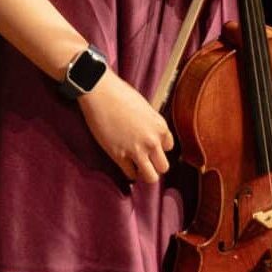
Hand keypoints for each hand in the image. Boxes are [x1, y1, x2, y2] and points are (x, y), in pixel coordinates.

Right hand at [78, 67, 172, 182]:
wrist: (102, 94)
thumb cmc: (122, 95)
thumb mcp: (145, 109)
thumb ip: (150, 125)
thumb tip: (148, 135)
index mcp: (161, 127)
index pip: (169, 148)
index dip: (159, 148)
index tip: (150, 146)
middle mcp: (152, 141)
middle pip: (163, 167)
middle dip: (154, 165)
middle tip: (144, 160)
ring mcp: (137, 150)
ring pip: (151, 177)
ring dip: (145, 174)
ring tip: (137, 168)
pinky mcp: (119, 156)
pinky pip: (130, 175)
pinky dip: (129, 173)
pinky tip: (125, 166)